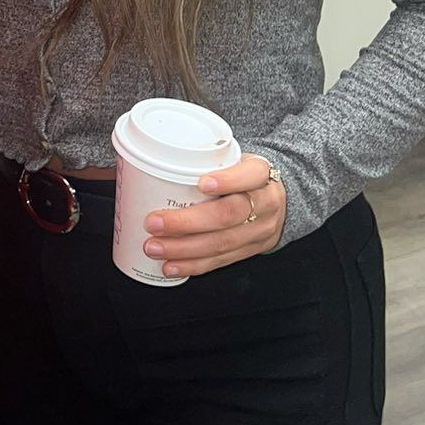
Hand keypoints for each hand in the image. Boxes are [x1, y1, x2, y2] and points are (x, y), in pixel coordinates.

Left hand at [141, 153, 286, 277]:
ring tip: (154, 247)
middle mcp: (265, 203)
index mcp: (262, 173)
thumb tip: (146, 162)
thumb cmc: (243, 175)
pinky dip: (193, 265)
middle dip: (189, 222)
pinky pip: (221, 261)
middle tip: (155, 222)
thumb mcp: (235, 159)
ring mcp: (260, 230)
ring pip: (222, 242)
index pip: (250, 174)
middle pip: (230, 214)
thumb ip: (204, 160)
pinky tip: (171, 265)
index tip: (202, 183)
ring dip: (184, 249)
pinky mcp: (251, 250)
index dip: (228, 180)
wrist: (279, 199)